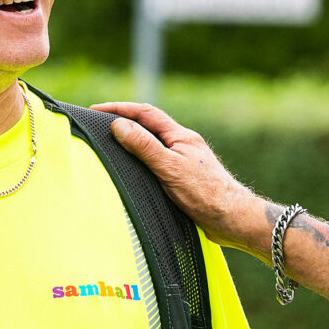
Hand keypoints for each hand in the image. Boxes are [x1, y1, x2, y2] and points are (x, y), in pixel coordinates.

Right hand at [91, 102, 271, 256]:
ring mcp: (184, 162)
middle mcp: (183, 145)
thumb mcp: (169, 167)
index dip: (120, 108)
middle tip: (99, 124)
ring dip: (133, 142)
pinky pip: (157, 164)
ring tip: (111, 144)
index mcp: (181, 136)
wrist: (232, 219)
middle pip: (149, 126)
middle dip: (125, 122)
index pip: (146, 113)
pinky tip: (134, 172)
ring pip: (154, 146)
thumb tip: (119, 125)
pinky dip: (141, 162)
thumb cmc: (205, 194)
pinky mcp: (184, 180)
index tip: (96, 109)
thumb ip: (144, 146)